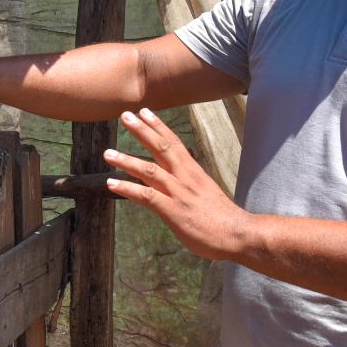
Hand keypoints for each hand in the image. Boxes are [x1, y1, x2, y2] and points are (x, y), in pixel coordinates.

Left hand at [103, 108, 252, 262]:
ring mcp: (178, 193)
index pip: (175, 143)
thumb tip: (180, 176)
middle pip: (162, 147)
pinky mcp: (173, 211)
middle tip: (125, 115)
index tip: (145, 112)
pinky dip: (127, 189)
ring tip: (108, 153)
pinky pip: (146, 196)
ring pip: (149, 170)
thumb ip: (190, 183)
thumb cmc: (223, 218)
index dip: (158, 126)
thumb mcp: (207, 192)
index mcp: (194, 172)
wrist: (239, 234)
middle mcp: (185, 177)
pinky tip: (111, 183)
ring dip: (126, 160)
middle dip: (142, 130)